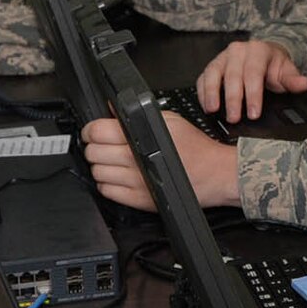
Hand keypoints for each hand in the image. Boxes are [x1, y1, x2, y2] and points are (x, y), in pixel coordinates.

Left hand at [79, 113, 239, 211]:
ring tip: (112, 162)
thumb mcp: (169, 120)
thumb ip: (138, 113)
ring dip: (100, 166)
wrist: (215, 174)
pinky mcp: (139, 200)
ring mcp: (136, 182)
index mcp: (142, 137)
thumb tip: (113, 107)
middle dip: (94, 147)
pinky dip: (107, 184)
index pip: (97, 132)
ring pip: (97, 173)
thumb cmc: (197, 149)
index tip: (93, 132)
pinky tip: (119, 177)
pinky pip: (107, 192)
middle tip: (103, 146)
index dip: (90, 130)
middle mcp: (136, 160)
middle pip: (93, 153)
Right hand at [196, 40, 306, 122]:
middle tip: (234, 118)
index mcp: (258, 50)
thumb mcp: (286, 71)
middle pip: (233, 75)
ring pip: (214, 73)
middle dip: (233, 99)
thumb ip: (293, 80)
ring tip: (213, 110)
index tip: (253, 113)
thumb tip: (304, 83)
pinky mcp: (212, 66)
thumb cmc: (273, 66)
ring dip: (212, 93)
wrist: (263, 56)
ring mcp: (223, 57)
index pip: (254, 73)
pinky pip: (203, 77)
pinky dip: (202, 91)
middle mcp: (238, 51)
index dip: (253, 95)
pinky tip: (206, 105)